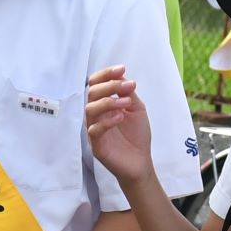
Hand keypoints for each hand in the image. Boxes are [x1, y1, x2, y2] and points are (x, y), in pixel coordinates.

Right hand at [83, 65, 152, 184]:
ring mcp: (94, 129)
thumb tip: (123, 76)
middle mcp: (96, 115)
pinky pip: (94, 130)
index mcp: (103, 104)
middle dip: (110, 85)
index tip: (121, 68)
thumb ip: (129, 93)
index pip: (96, 84)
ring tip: (126, 102)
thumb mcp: (137, 108)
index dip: (106, 74)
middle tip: (127, 86)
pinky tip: (121, 117)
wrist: (140, 161)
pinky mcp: (96, 145)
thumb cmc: (136, 135)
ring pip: (90, 110)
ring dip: (109, 101)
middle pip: (92, 93)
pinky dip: (107, 121)